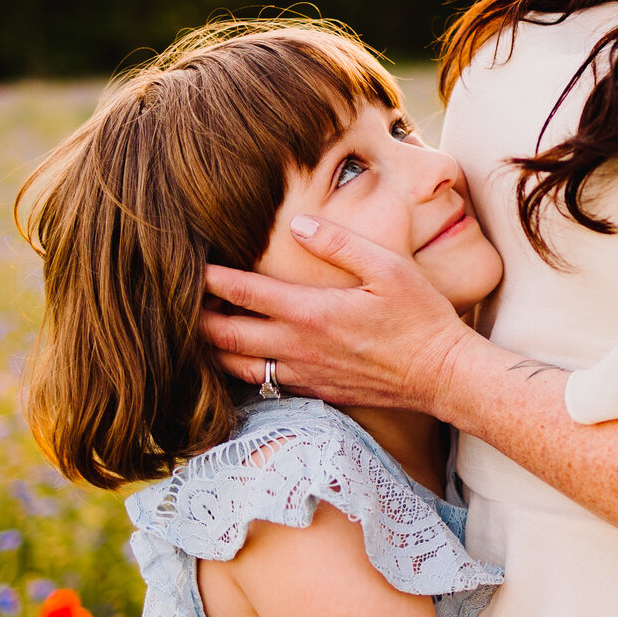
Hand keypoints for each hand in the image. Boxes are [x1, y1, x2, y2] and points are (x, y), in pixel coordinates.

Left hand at [202, 218, 472, 412]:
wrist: (442, 375)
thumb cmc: (421, 317)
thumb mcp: (389, 267)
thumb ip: (340, 243)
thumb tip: (298, 224)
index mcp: (312, 312)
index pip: (243, 293)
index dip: (209, 279)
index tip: (188, 264)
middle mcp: (300, 347)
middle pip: (226, 336)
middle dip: (196, 320)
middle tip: (175, 303)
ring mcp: (306, 374)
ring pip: (237, 368)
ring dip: (212, 351)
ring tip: (195, 334)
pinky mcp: (317, 392)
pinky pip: (265, 384)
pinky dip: (241, 372)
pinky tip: (238, 360)